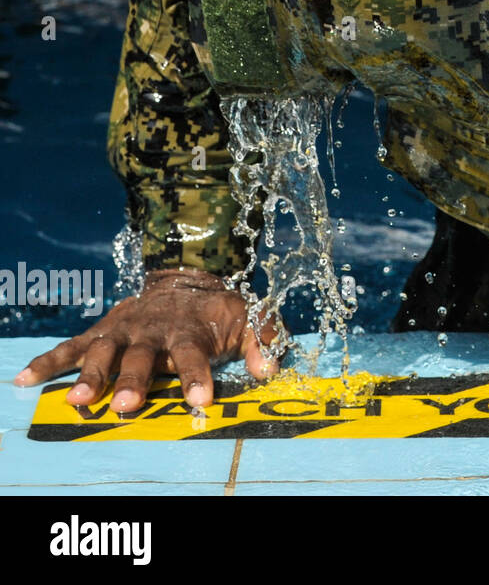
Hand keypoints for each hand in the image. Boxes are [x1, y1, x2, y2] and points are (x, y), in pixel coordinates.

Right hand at [13, 268, 280, 412]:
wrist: (185, 277)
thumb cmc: (218, 310)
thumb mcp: (250, 316)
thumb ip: (264, 339)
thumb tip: (270, 369)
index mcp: (189, 331)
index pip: (195, 355)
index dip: (198, 376)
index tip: (201, 400)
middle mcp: (152, 332)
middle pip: (142, 359)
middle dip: (134, 381)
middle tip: (126, 406)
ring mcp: (124, 331)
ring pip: (104, 353)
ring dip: (91, 375)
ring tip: (78, 400)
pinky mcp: (101, 331)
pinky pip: (71, 346)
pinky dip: (48, 361)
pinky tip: (24, 379)